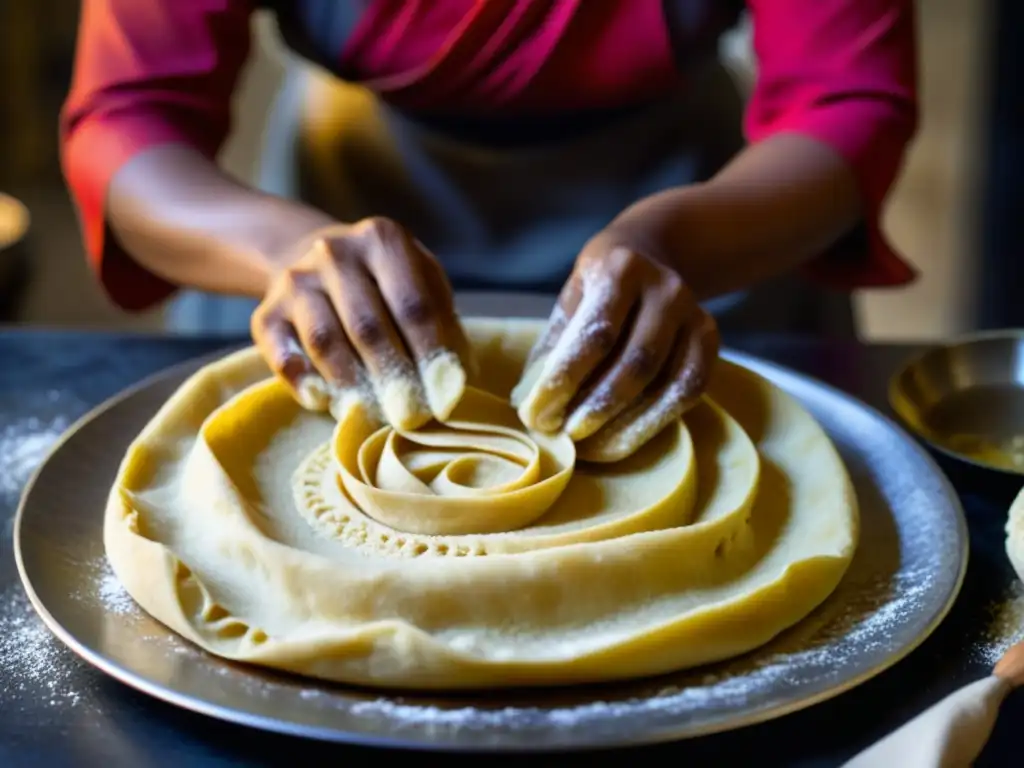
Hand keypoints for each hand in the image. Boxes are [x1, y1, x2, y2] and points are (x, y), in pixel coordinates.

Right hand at [251, 217, 473, 429]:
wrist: (318, 261)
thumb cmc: (386, 282)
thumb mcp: (421, 282)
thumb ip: (442, 320)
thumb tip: (459, 378)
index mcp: (382, 239)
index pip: (414, 305)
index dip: (431, 354)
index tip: (445, 394)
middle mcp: (334, 252)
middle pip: (369, 327)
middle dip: (394, 376)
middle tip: (412, 415)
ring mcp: (296, 280)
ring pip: (326, 341)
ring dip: (353, 384)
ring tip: (376, 414)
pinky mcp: (266, 312)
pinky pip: (282, 354)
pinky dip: (304, 382)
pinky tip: (325, 403)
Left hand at [511, 227, 718, 461]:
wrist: (651, 254)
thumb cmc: (598, 288)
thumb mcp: (571, 300)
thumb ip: (554, 346)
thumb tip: (527, 402)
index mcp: (621, 269)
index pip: (595, 335)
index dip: (564, 381)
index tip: (536, 415)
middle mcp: (665, 288)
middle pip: (635, 362)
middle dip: (595, 408)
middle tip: (562, 436)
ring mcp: (694, 313)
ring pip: (667, 382)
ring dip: (626, 424)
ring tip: (589, 446)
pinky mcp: (710, 338)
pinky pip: (690, 389)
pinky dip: (656, 421)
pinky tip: (624, 438)